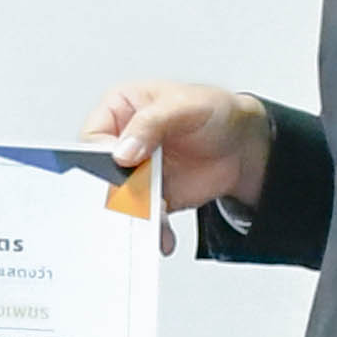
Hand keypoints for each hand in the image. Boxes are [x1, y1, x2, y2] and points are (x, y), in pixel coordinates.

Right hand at [88, 81, 272, 214]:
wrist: (242, 146)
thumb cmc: (213, 112)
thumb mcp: (184, 105)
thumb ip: (151, 123)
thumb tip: (124, 150)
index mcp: (120, 109)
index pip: (94, 136)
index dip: (104, 154)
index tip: (124, 164)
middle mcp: (122, 141)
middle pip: (102, 172)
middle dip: (118, 190)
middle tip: (136, 196)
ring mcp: (135, 172)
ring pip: (120, 199)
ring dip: (136, 213)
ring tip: (156, 216)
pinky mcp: (150, 196)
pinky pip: (142, 216)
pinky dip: (152, 227)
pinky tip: (162, 231)